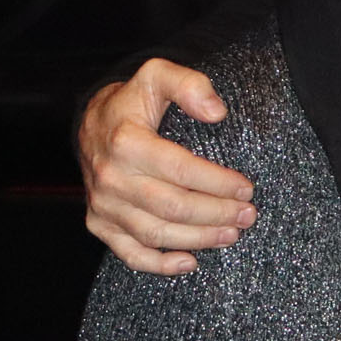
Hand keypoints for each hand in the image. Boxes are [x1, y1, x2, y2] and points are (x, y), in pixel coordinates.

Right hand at [80, 61, 255, 274]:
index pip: (181, 171)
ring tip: (232, 234)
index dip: (218, 183)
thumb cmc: (132, 102)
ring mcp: (104, 205)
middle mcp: (111, 178)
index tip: (247, 188)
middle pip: (173, 208)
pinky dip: (161, 264)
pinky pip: (130, 254)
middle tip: (248, 215)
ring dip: (199, 239)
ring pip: (157, 234)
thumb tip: (217, 111)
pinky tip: (191, 261)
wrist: (92, 124)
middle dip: (217, 214)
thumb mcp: (157, 76)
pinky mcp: (100, 224)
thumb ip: (189, 84)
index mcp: (127, 143)